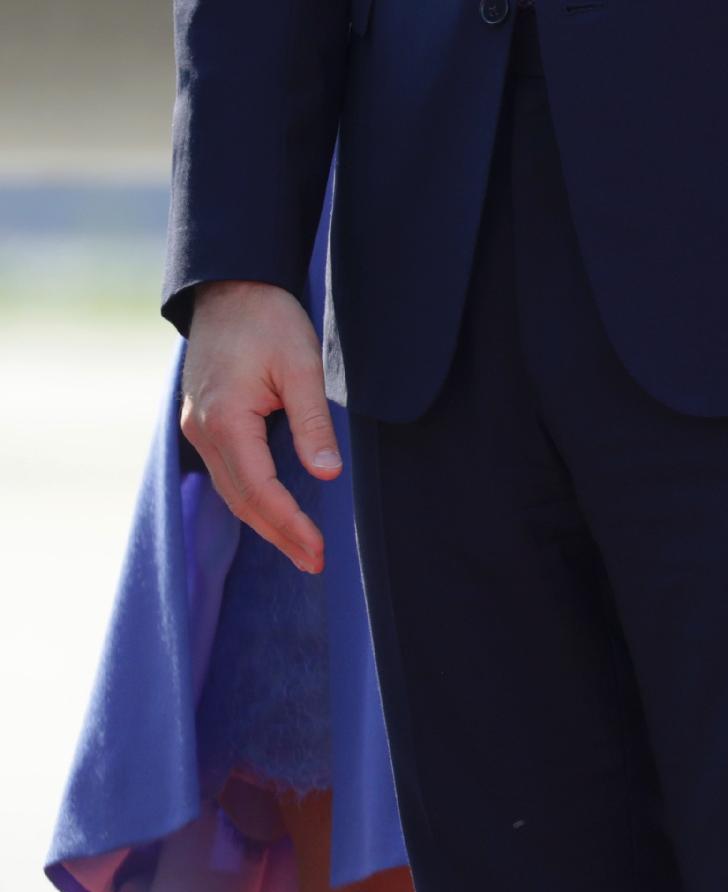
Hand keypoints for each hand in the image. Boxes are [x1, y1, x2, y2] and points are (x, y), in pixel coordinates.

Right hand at [179, 280, 337, 572]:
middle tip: (317, 563)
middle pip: (242, 500)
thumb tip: (327, 473)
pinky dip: (253, 500)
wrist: (230, 288)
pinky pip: (228, 474)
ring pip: (232, 491)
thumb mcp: (302, 365)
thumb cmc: (269, 321)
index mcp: (224, 419)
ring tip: (302, 550)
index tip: (319, 550)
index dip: (290, 525)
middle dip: (280, 535)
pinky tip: (276, 515)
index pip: (260, 490)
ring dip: (266, 524)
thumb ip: (313, 421)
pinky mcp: (204, 423)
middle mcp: (202, 430)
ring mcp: (198, 427)